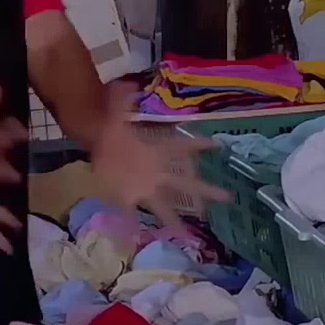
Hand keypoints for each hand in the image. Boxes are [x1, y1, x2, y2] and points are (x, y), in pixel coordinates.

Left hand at [88, 83, 227, 227]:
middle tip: (229, 197)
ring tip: (190, 237)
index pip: (179, 148)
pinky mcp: (127, 197)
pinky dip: (131, 227)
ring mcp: (143, 187)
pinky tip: (136, 241)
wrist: (95, 148)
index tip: (218, 144)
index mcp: (155, 153)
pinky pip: (131, 214)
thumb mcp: (116, 115)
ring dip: (175, 221)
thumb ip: (121, 101)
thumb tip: (127, 83)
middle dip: (206, 190)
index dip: (196, 145)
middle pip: (184, 183)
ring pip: (164, 205)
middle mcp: (156, 173)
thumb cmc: (112, 132)